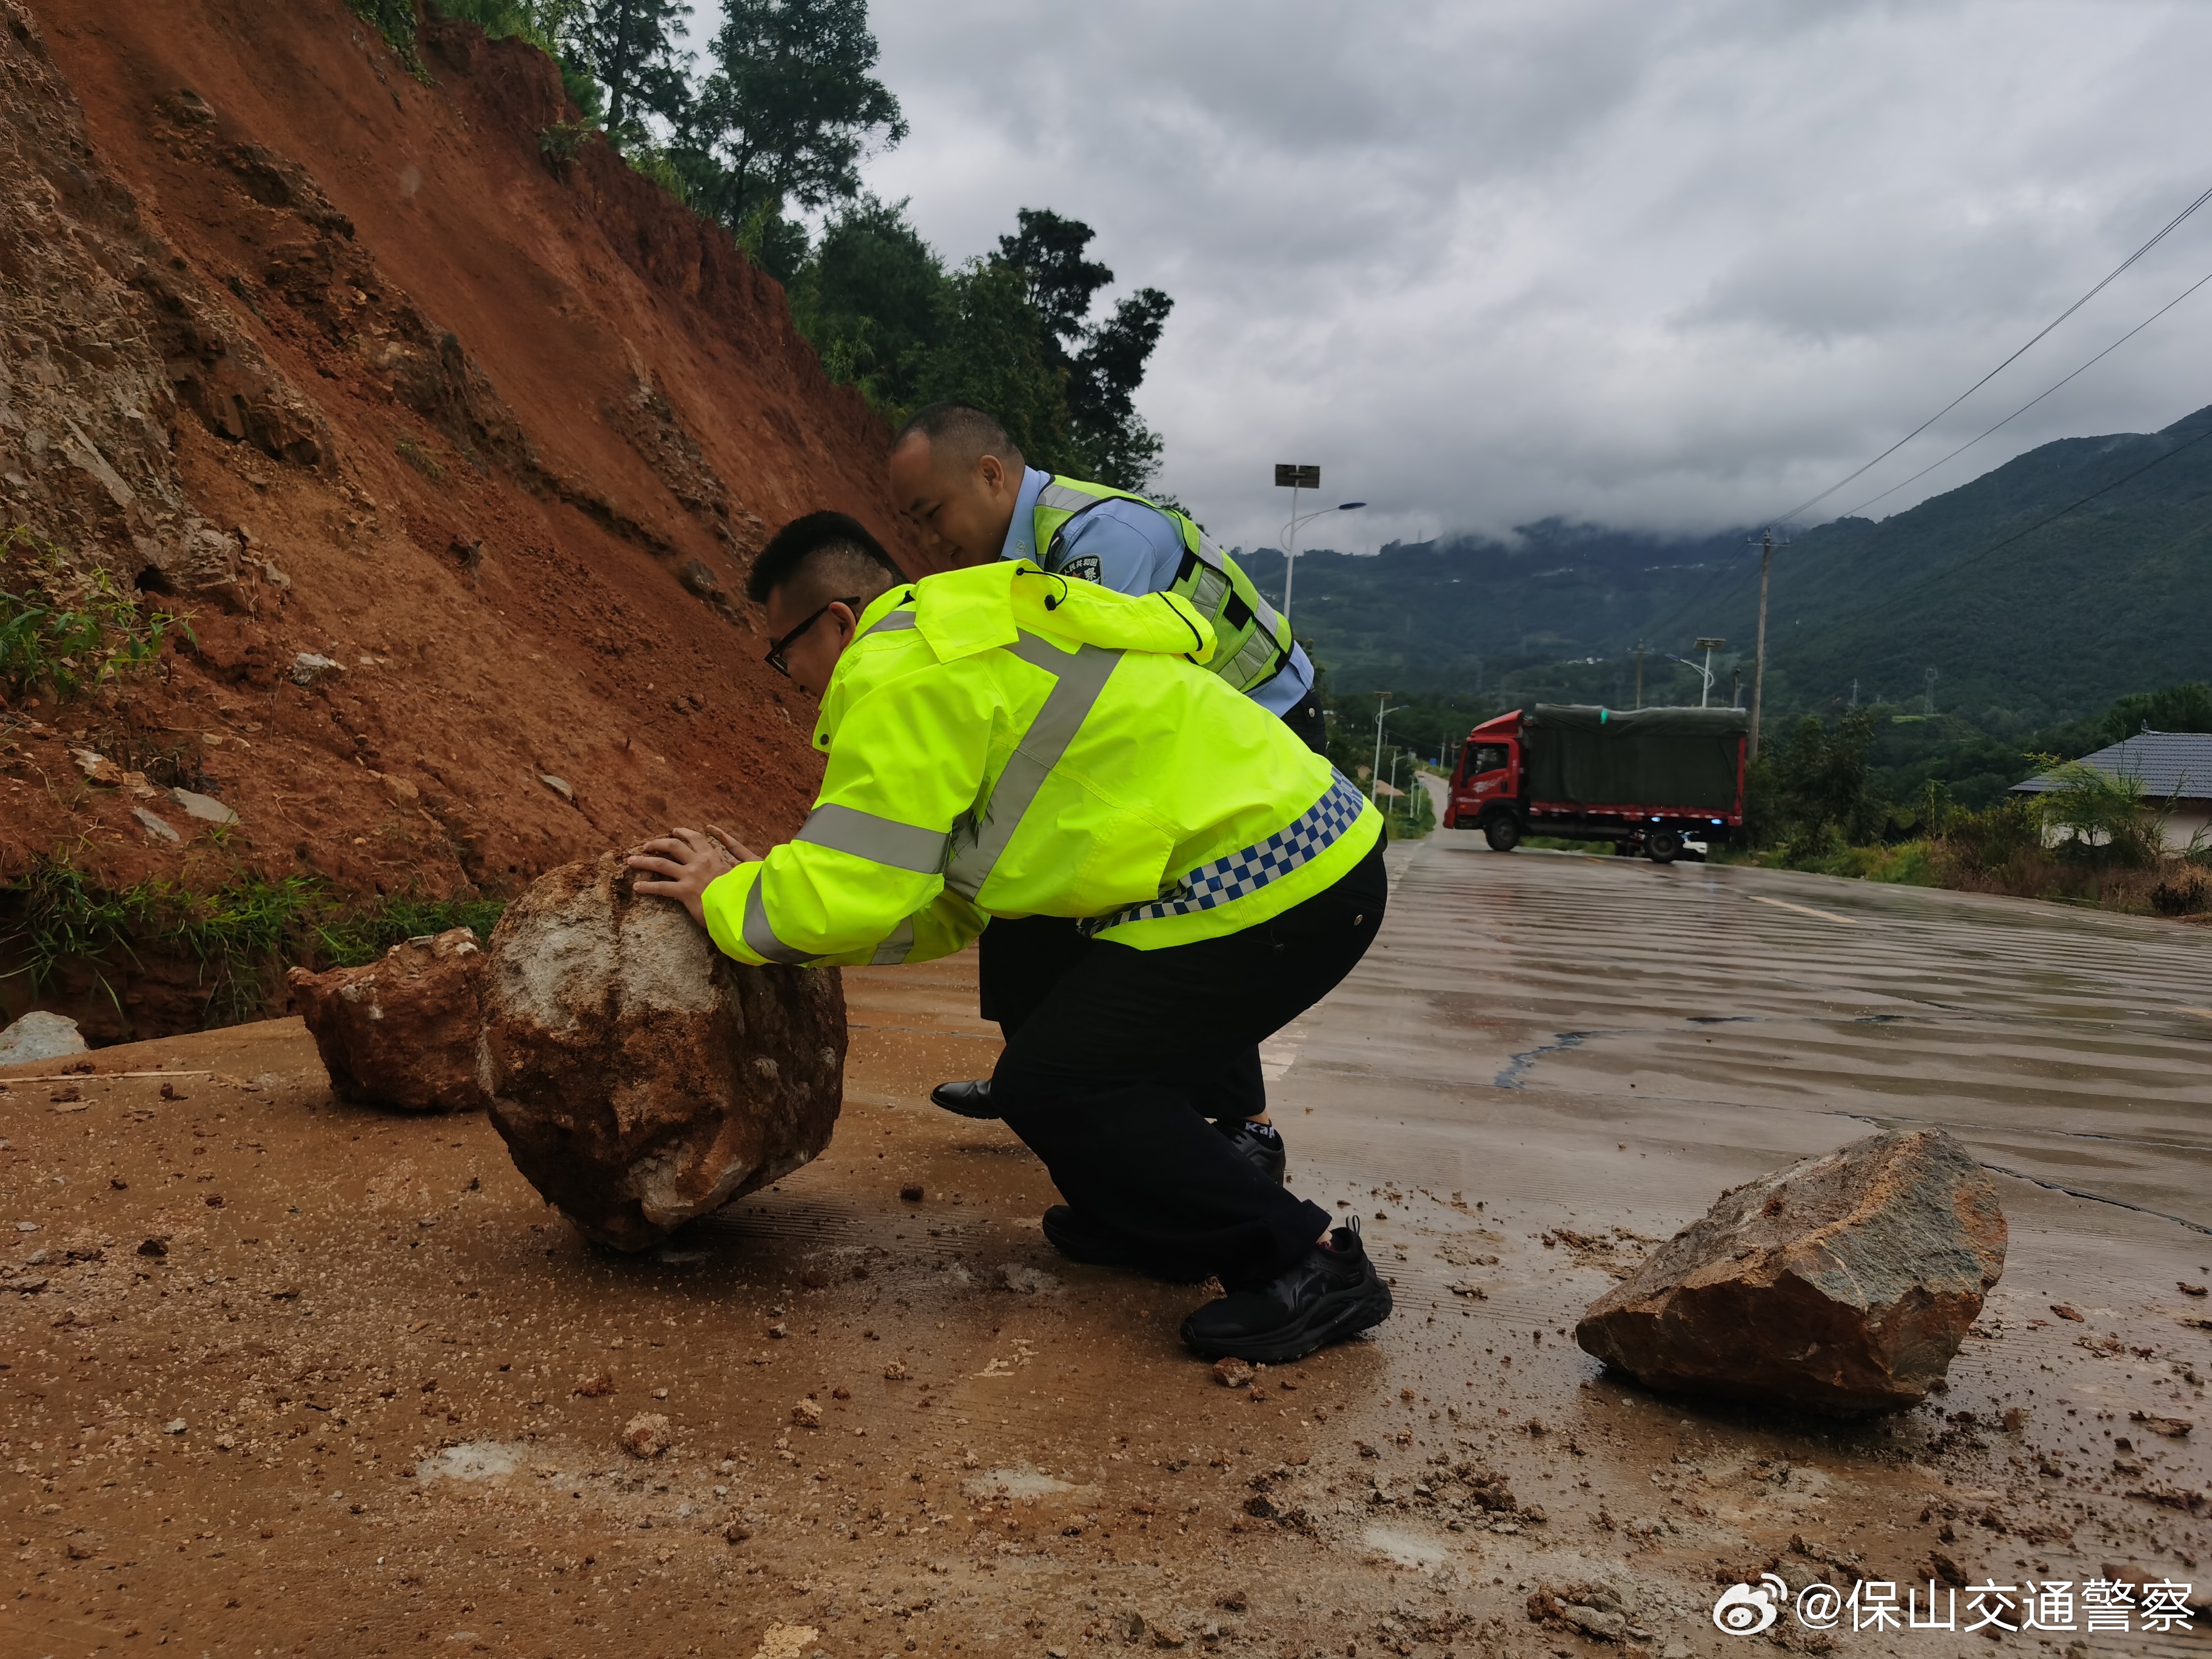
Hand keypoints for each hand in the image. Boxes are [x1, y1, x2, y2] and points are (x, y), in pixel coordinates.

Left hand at [626, 824, 757, 926]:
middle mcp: (699, 862)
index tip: (674, 831)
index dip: (683, 833)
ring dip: (644, 861)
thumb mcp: (746, 867)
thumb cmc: (746, 889)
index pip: (695, 838)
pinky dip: (647, 887)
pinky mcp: (684, 892)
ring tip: (631, 862)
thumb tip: (733, 848)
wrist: (743, 906)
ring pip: (661, 864)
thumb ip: (738, 853)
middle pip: (673, 846)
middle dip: (657, 844)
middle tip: (646, 846)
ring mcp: (690, 876)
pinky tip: (637, 887)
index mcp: (714, 855)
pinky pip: (661, 887)